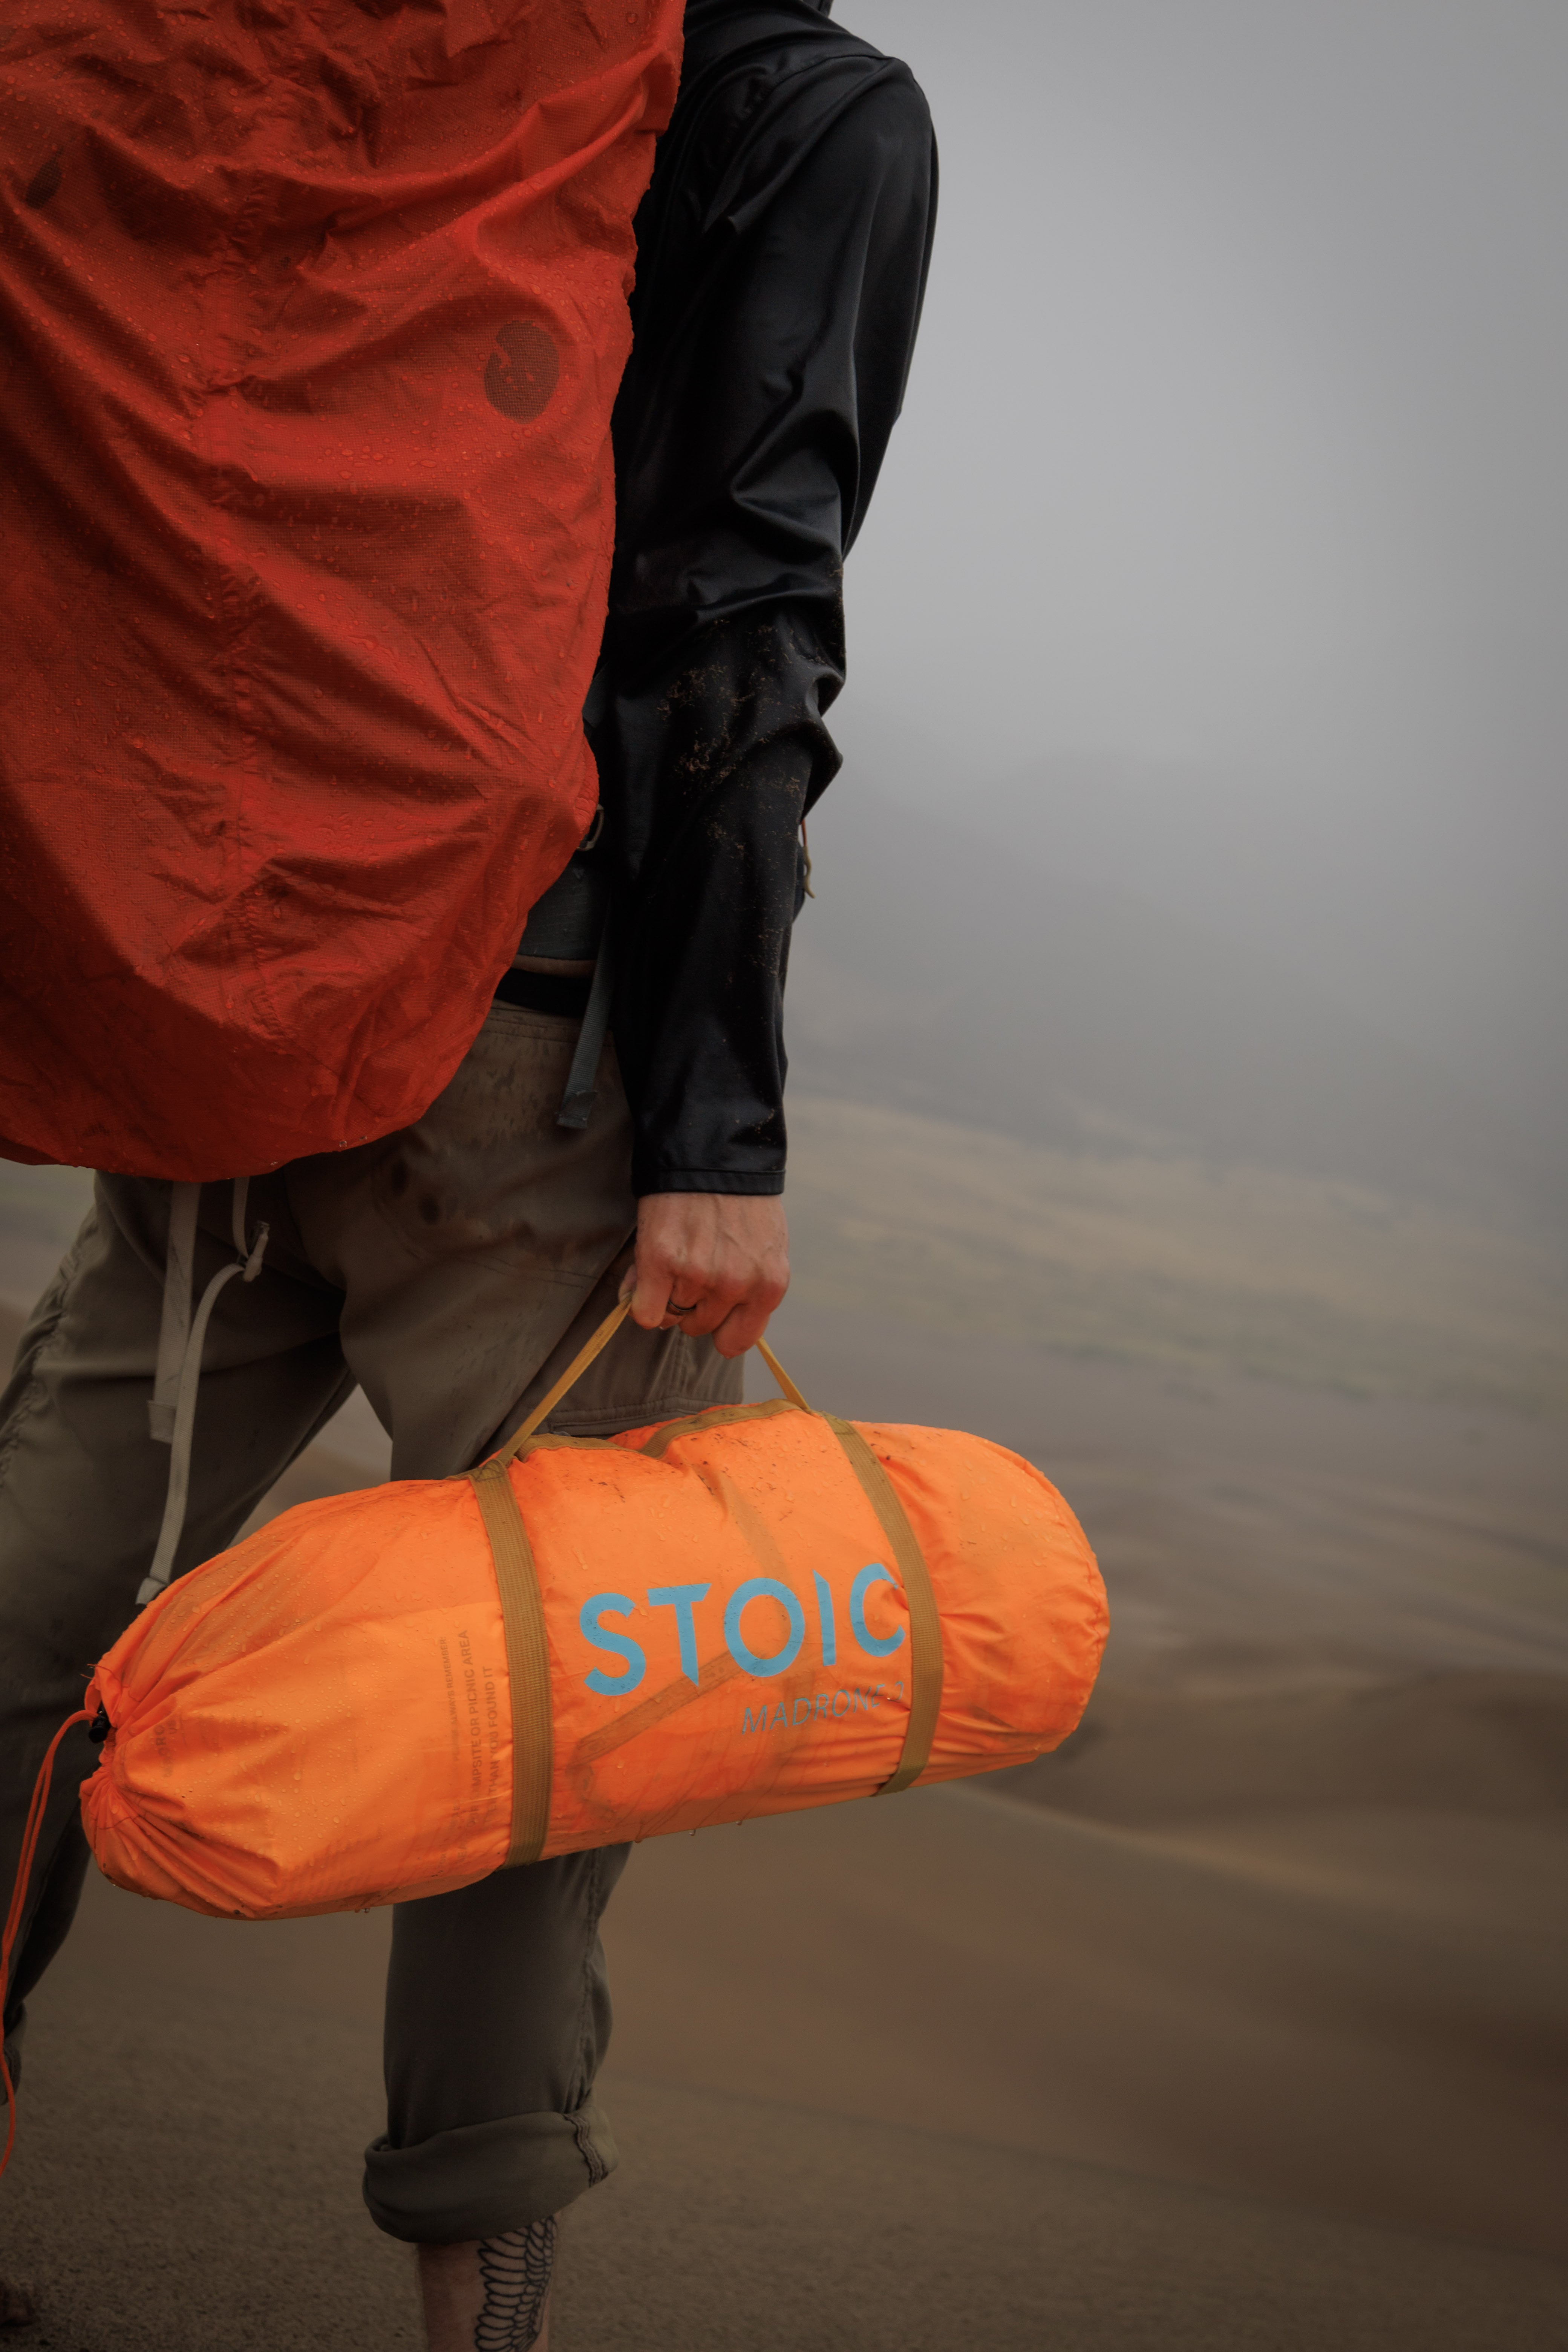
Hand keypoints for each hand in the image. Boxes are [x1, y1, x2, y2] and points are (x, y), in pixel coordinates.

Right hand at [624, 1192, 788, 1358]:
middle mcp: (736, 1286)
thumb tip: (697, 1318)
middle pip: (699, 1327)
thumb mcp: (762, 1246)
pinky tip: (646, 1276)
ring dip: (666, 1294)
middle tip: (690, 1266)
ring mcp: (698, 1276)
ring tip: (674, 1255)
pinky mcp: (662, 1262)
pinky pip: (645, 1312)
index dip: (718, 1327)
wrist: (713, 1153)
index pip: (736, 1342)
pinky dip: (640, 1301)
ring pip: (670, 1316)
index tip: (710, 1308)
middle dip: (692, 1304)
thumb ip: (742, 1287)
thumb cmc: (740, 1200)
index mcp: (769, 1286)